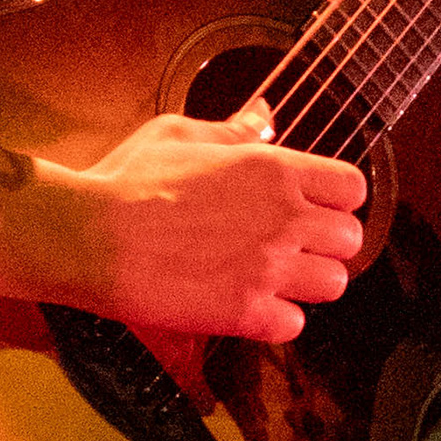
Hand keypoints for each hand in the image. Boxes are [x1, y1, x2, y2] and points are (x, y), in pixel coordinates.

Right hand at [14, 106, 369, 346]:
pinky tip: (247, 306)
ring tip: (271, 278)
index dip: (336, 199)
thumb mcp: (179, 133)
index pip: (352, 187)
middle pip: (351, 239)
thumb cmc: (126, 180)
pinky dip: (275, 321)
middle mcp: (283, 218)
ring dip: (307, 284)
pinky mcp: (246, 313)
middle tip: (291, 246)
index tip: (313, 205)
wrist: (88, 237)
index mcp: (273, 169)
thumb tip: (264, 115)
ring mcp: (269, 268)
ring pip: (333, 285)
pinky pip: (295, 325)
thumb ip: (233, 130)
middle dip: (325, 243)